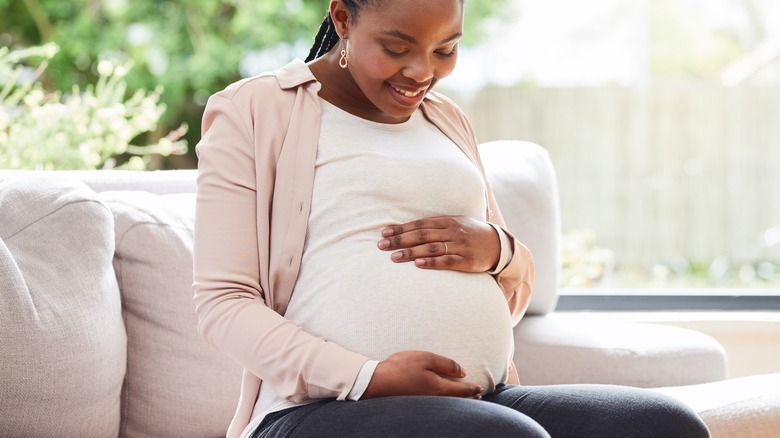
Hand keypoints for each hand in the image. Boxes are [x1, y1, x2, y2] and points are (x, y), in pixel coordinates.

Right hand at [361, 351, 482, 399]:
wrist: (376, 382)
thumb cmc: (400, 367)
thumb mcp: (425, 358)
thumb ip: (446, 364)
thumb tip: (462, 371)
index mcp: (439, 388)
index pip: (461, 390)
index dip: (472, 388)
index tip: (480, 388)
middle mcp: (434, 399)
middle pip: (456, 400)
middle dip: (468, 398)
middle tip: (478, 396)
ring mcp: (425, 403)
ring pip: (447, 403)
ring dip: (458, 400)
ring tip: (465, 398)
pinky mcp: (417, 403)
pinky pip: (437, 403)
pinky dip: (446, 400)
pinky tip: (443, 397)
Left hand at [377, 216, 499, 271]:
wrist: (498, 244)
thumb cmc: (470, 233)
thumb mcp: (454, 223)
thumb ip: (434, 226)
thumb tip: (407, 229)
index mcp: (447, 221)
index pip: (419, 224)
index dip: (401, 229)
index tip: (384, 234)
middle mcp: (452, 231)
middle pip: (422, 235)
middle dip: (400, 240)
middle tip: (382, 246)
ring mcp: (460, 246)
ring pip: (431, 248)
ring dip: (411, 252)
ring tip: (394, 257)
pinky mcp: (467, 261)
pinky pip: (447, 261)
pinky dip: (432, 262)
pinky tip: (418, 264)